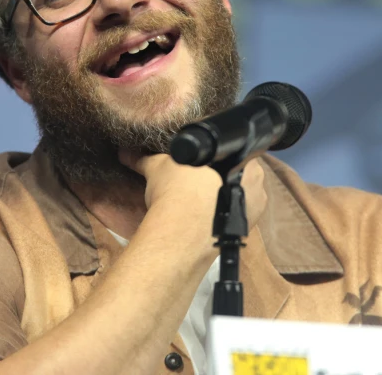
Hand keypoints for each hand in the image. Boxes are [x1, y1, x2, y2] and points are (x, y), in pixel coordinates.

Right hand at [119, 152, 267, 229]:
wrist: (184, 230)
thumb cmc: (178, 189)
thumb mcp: (158, 167)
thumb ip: (144, 158)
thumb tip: (124, 153)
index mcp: (243, 157)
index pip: (233, 150)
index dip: (216, 157)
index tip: (201, 165)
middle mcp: (257, 181)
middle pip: (239, 175)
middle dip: (222, 178)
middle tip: (199, 182)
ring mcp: (255, 207)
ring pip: (240, 198)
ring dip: (225, 199)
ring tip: (201, 202)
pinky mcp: (246, 230)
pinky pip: (236, 217)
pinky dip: (224, 217)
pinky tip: (207, 218)